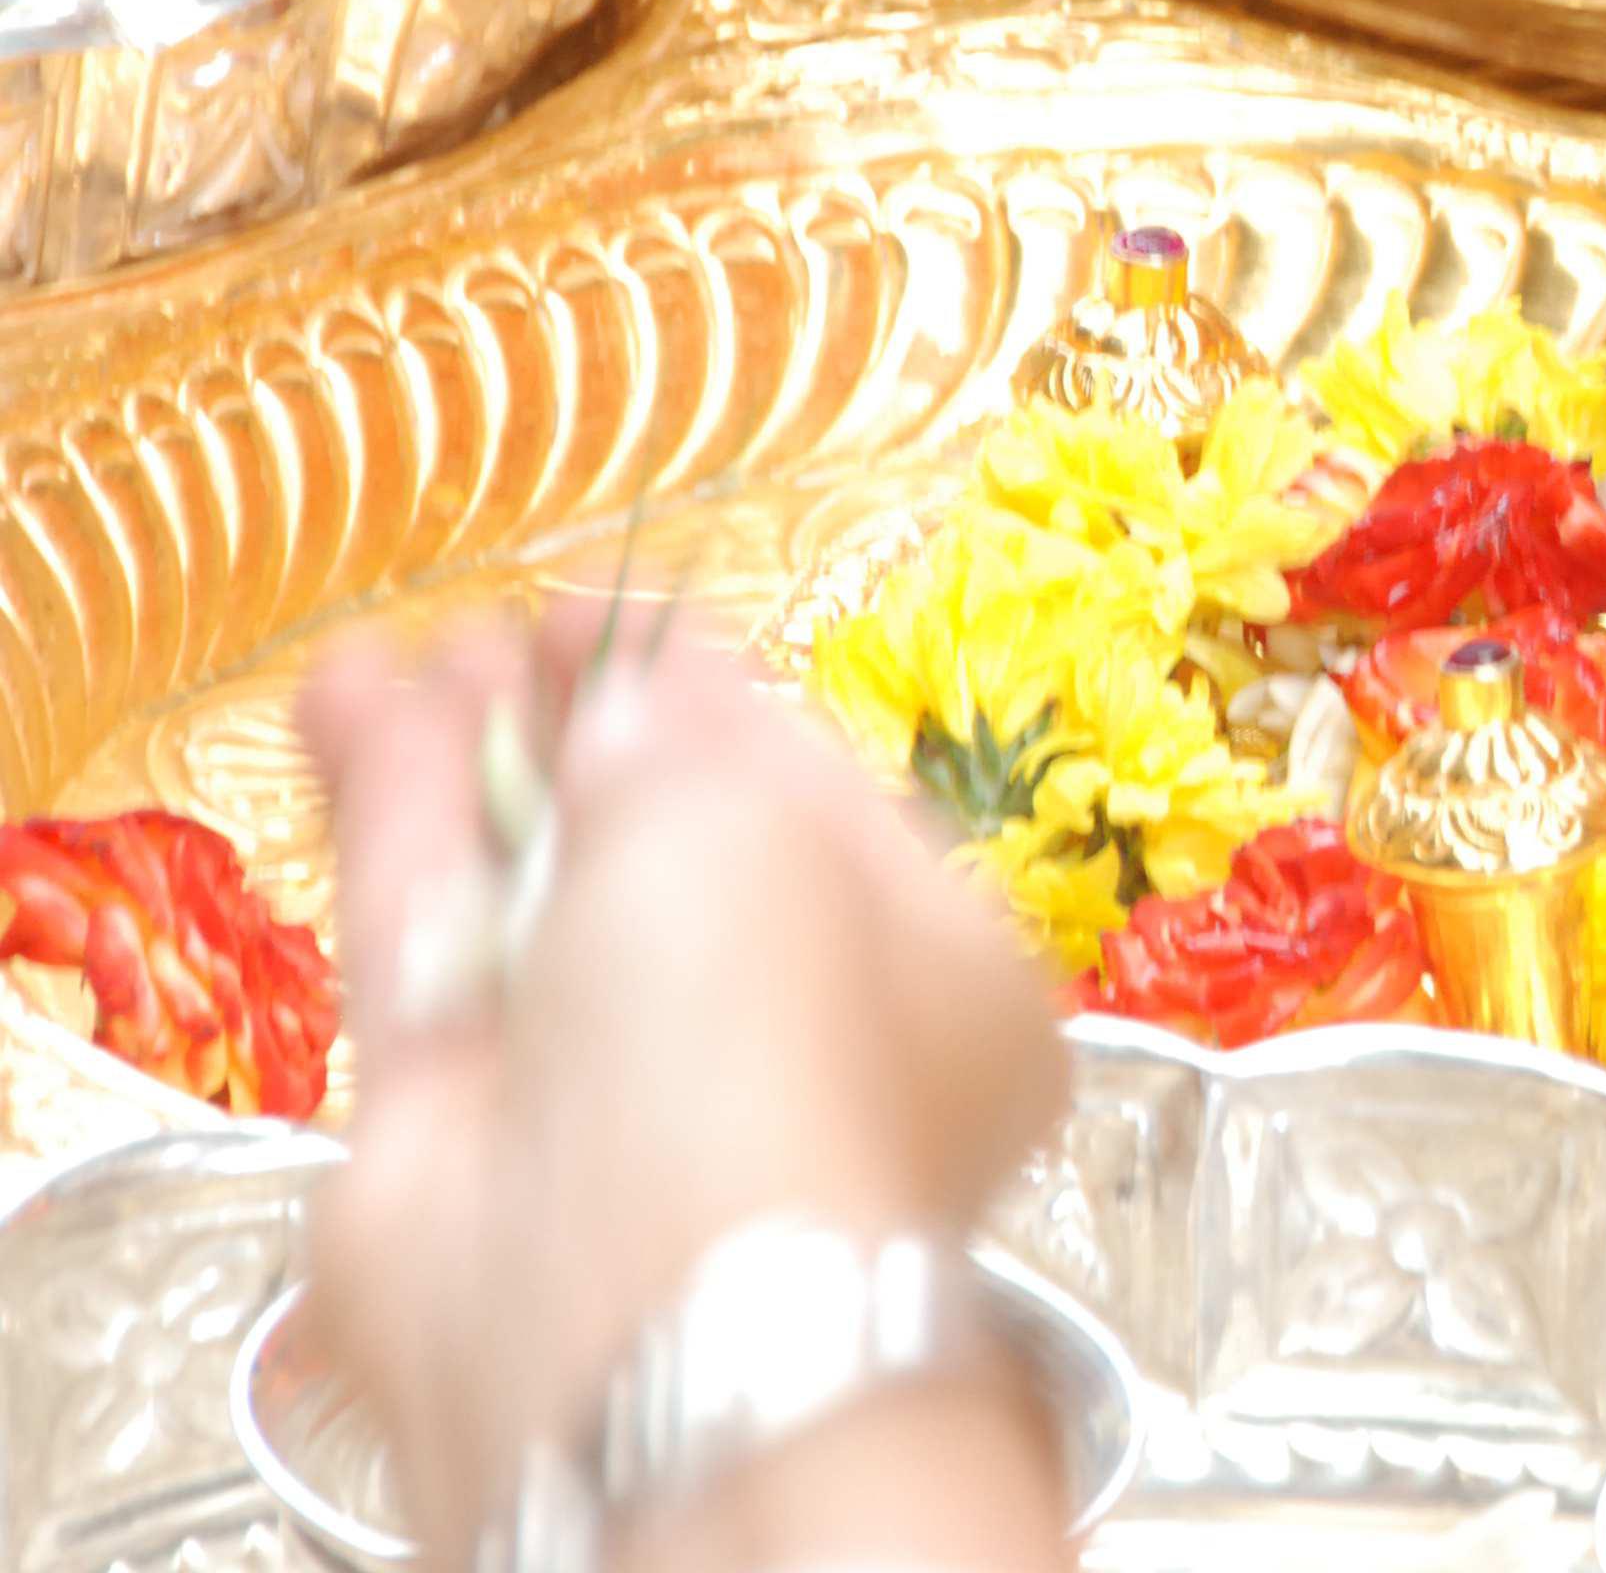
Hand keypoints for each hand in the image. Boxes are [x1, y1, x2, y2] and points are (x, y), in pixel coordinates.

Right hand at [297, 606, 1070, 1572]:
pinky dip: (396, 812)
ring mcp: (624, 1086)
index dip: (723, 703)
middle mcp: (792, 1037)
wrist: (618, 1295)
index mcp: (942, 977)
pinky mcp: (469, 1126)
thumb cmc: (758, 1039)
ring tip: (421, 644)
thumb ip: (680, 739)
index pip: (832, 804)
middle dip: (591, 726)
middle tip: (521, 625)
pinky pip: (435, 932)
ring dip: (478, 756)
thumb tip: (626, 694)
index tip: (634, 621)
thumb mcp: (753, 820)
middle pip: (679, 846)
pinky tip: (352, 699)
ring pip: (542, 884)